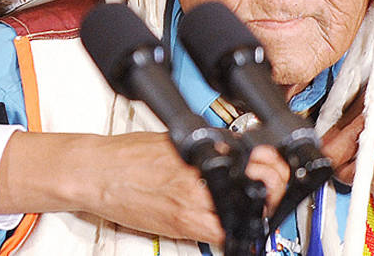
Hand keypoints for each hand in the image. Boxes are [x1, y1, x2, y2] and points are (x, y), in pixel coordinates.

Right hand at [0, 131, 287, 245]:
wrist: (97, 173)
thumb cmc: (127, 155)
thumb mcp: (174, 139)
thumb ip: (206, 145)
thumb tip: (234, 149)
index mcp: (200, 152)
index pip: (255, 157)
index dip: (274, 165)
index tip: (276, 167)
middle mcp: (200, 177)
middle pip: (259, 186)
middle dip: (273, 189)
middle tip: (270, 189)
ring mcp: (193, 204)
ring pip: (245, 212)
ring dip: (255, 211)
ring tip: (251, 205)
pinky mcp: (182, 225)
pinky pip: (220, 234)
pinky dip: (232, 230)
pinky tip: (231, 223)